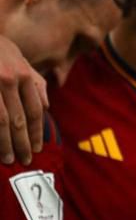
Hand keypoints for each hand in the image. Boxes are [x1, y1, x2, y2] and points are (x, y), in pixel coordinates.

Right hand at [0, 36, 47, 164]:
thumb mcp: (19, 59)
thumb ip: (34, 82)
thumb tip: (47, 106)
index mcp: (22, 75)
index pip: (34, 109)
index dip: (36, 131)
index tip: (37, 148)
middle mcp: (8, 80)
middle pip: (18, 119)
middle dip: (22, 142)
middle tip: (25, 160)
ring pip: (0, 121)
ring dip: (5, 143)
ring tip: (8, 159)